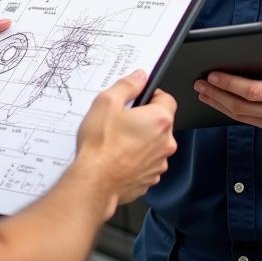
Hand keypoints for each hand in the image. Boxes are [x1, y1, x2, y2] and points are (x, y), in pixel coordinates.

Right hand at [76, 71, 177, 217]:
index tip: (138, 99)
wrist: (94, 183)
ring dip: (141, 140)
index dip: (152, 96)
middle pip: (161, 123)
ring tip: (117, 141)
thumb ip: (127, 86)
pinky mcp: (149, 179)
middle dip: (144, 119)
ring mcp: (159, 163)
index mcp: (159, 120)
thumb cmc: (100, 146)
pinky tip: (118, 157)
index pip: (167, 99)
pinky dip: (136, 159)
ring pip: (154, 144)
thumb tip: (140, 77)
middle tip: (122, 120)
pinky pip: (147, 162)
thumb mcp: (106, 103)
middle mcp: (165, 143)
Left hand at [193, 37, 261, 137]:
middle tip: (199, 83)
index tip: (212, 74)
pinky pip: (251, 121)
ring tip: (204, 92)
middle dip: (217, 94)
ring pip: (243, 117)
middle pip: (242, 107)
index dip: (229, 84)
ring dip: (220, 104)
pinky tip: (221, 101)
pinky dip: (233, 111)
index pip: (253, 91)